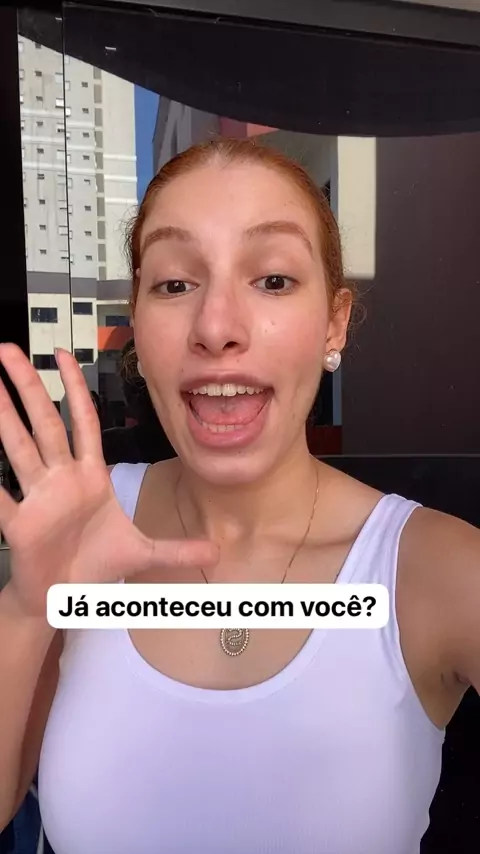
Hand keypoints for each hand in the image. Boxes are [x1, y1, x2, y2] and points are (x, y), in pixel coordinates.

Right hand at [0, 344, 217, 616]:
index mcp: (89, 477)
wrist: (64, 600)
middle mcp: (60, 480)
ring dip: (5, 418)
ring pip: (20, 450)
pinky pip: (3, 500)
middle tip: (8, 351)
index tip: (63, 354)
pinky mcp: (20, 526)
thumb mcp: (142, 555)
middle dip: (29, 387)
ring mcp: (38, 499)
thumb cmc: (95, 567)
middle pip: (46, 424)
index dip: (74, 387)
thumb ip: (178, 550)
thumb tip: (218, 549)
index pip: (83, 422)